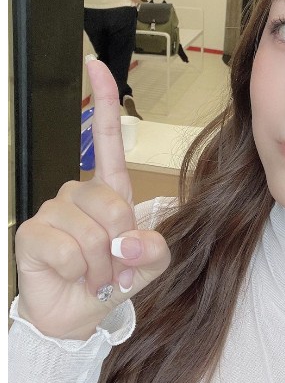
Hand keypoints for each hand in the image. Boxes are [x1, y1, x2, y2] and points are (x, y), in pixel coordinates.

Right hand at [14, 59, 170, 339]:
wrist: (77, 316)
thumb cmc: (111, 282)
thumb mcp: (147, 267)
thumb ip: (154, 252)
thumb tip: (129, 243)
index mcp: (109, 191)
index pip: (105, 138)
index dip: (103, 102)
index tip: (96, 66)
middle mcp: (78, 194)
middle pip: (109, 199)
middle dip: (119, 240)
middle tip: (115, 266)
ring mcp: (53, 211)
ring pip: (87, 227)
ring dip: (98, 261)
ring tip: (94, 274)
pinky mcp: (32, 233)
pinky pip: (64, 245)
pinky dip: (76, 268)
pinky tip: (71, 274)